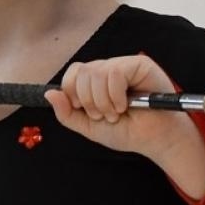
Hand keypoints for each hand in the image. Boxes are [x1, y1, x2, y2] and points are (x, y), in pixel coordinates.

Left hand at [45, 56, 193, 161]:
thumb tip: (49, 94)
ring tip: (117, 112)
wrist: (155, 140)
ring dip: (103, 101)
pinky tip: (126, 104)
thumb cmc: (128, 132)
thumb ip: (67, 113)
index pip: (73, 73)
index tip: (84, 110)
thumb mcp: (90, 127)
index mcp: (96, 82)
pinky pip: (114, 72)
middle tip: (104, 115)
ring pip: (96, 72)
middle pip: (81, 72)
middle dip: (88, 101)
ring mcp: (124, 65)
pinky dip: (116, 94)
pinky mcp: (139, 64)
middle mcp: (109, 70)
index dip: (72, 92)